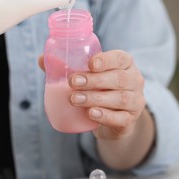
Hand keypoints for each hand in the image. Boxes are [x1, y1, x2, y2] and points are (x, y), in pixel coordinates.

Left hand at [38, 50, 153, 168]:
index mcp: (125, 64)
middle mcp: (135, 80)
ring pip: (120, 99)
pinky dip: (105, 116)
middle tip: (73, 82)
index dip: (106, 60)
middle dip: (95, 80)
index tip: (89, 64)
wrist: (115, 118)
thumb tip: (42, 58)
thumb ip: (67, 67)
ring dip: (96, 98)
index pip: (121, 58)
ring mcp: (136, 101)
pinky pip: (120, 118)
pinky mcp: (130, 119)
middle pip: (119, 78)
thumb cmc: (100, 89)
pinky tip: (90, 113)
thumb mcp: (89, 76)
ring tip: (75, 99)